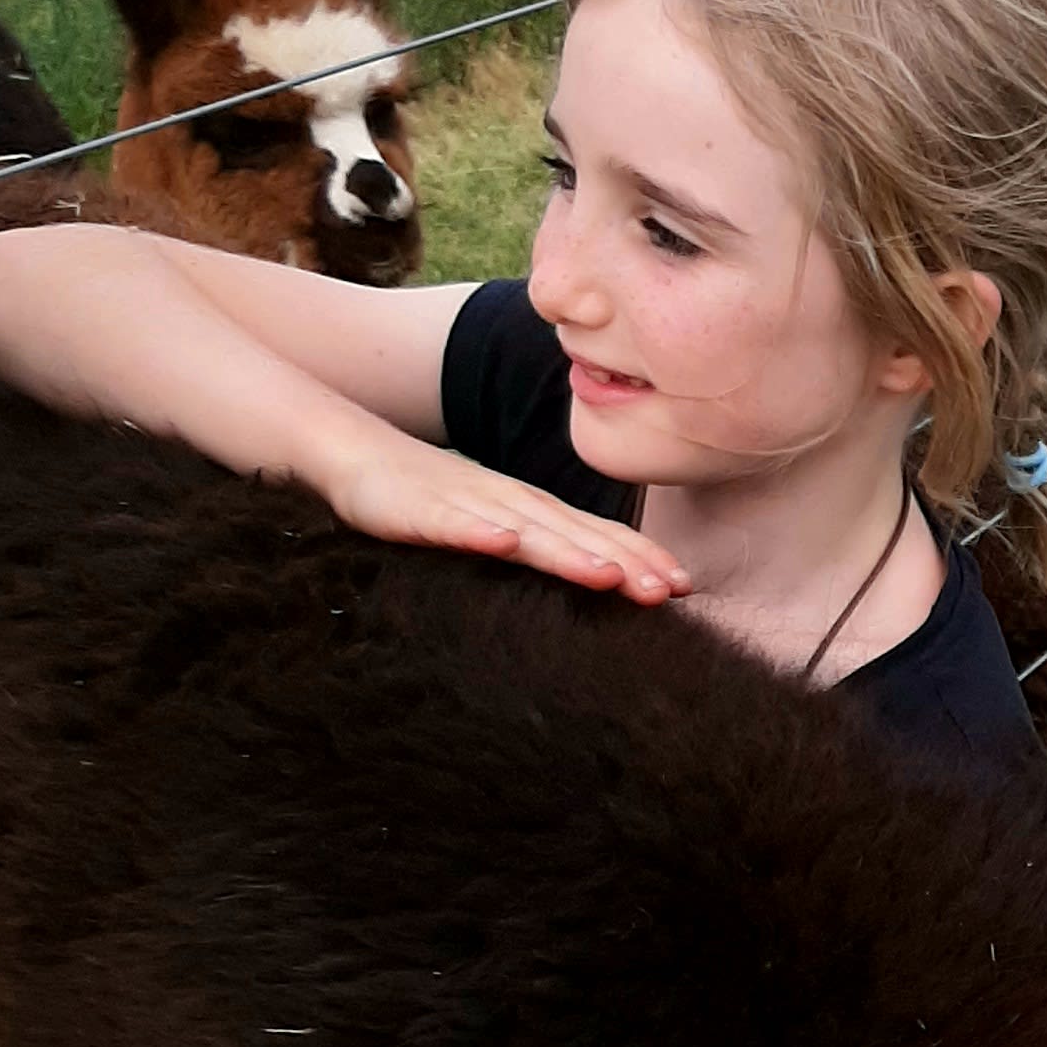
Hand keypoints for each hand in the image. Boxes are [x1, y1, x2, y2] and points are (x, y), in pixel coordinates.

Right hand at [309, 420, 689, 603]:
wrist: (359, 455)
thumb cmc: (433, 497)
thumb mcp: (498, 524)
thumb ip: (544, 546)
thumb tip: (599, 576)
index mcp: (535, 511)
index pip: (599, 535)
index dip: (643, 558)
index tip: (686, 586)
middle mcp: (513, 504)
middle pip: (577, 536)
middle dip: (626, 563)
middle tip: (670, 591)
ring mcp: (470, 505)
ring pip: (528, 531)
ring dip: (569, 553)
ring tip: (609, 577)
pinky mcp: (423, 511)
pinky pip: (454, 523)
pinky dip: (480, 533)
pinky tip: (504, 544)